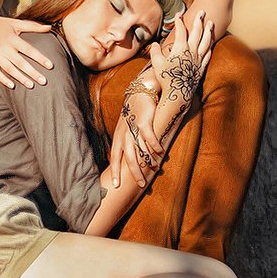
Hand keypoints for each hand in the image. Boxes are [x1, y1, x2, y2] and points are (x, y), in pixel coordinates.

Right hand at [0, 14, 53, 88]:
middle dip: (33, 72)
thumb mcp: (15, 23)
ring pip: (10, 69)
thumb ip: (33, 26)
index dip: (40, 58)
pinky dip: (3, 79)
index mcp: (12, 38)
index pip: (29, 50)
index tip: (50, 66)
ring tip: (31, 85)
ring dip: (21, 78)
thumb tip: (49, 27)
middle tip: (43, 81)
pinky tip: (12, 86)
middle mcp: (4, 47)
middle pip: (21, 62)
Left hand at [107, 73, 161, 188]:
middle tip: (142, 184)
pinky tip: (161, 153)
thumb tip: (134, 161)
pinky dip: (155, 145)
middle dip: (134, 172)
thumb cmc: (134, 114)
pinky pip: (149, 136)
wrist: (140, 91)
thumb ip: (129, 144)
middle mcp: (124, 134)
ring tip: (155, 170)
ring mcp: (133, 128)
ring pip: (139, 149)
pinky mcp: (144, 121)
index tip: (116, 185)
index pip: (115, 158)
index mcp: (118, 138)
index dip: (115, 171)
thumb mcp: (127, 129)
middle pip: (128, 157)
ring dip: (148, 161)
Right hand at [147, 10, 216, 119]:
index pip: (181, 31)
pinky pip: (208, 54)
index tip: (178, 15)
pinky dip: (210, 46)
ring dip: (208, 31)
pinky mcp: (201, 67)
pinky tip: (211, 43)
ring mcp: (198, 59)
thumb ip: (156, 52)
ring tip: (211, 23)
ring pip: (206, 41)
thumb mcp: (157, 64)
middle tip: (202, 12)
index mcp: (180, 48)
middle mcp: (191, 51)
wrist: (178, 93)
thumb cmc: (166, 78)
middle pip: (197, 32)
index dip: (179, 22)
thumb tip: (155, 44)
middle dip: (199, 21)